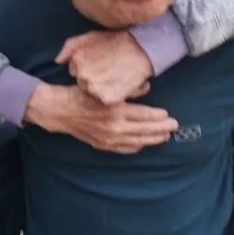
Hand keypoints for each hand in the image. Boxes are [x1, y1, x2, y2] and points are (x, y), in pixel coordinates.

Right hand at [24, 83, 176, 153]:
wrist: (59, 110)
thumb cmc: (80, 93)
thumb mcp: (102, 86)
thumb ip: (126, 89)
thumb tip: (148, 88)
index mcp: (115, 110)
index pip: (144, 116)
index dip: (158, 117)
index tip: (169, 116)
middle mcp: (114, 127)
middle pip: (144, 130)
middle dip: (161, 129)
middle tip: (174, 127)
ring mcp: (109, 139)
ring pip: (137, 141)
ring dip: (152, 139)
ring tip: (164, 136)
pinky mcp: (103, 145)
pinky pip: (124, 148)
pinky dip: (137, 146)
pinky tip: (144, 143)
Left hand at [56, 30, 153, 104]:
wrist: (142, 49)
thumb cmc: (117, 41)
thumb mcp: (90, 36)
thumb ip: (70, 47)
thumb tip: (58, 60)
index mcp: (77, 60)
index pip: (76, 70)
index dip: (89, 67)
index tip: (101, 62)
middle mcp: (83, 75)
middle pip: (83, 83)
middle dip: (93, 78)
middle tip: (109, 69)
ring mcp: (94, 89)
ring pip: (92, 93)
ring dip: (101, 87)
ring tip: (115, 75)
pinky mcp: (106, 99)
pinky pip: (103, 100)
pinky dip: (111, 95)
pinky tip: (119, 84)